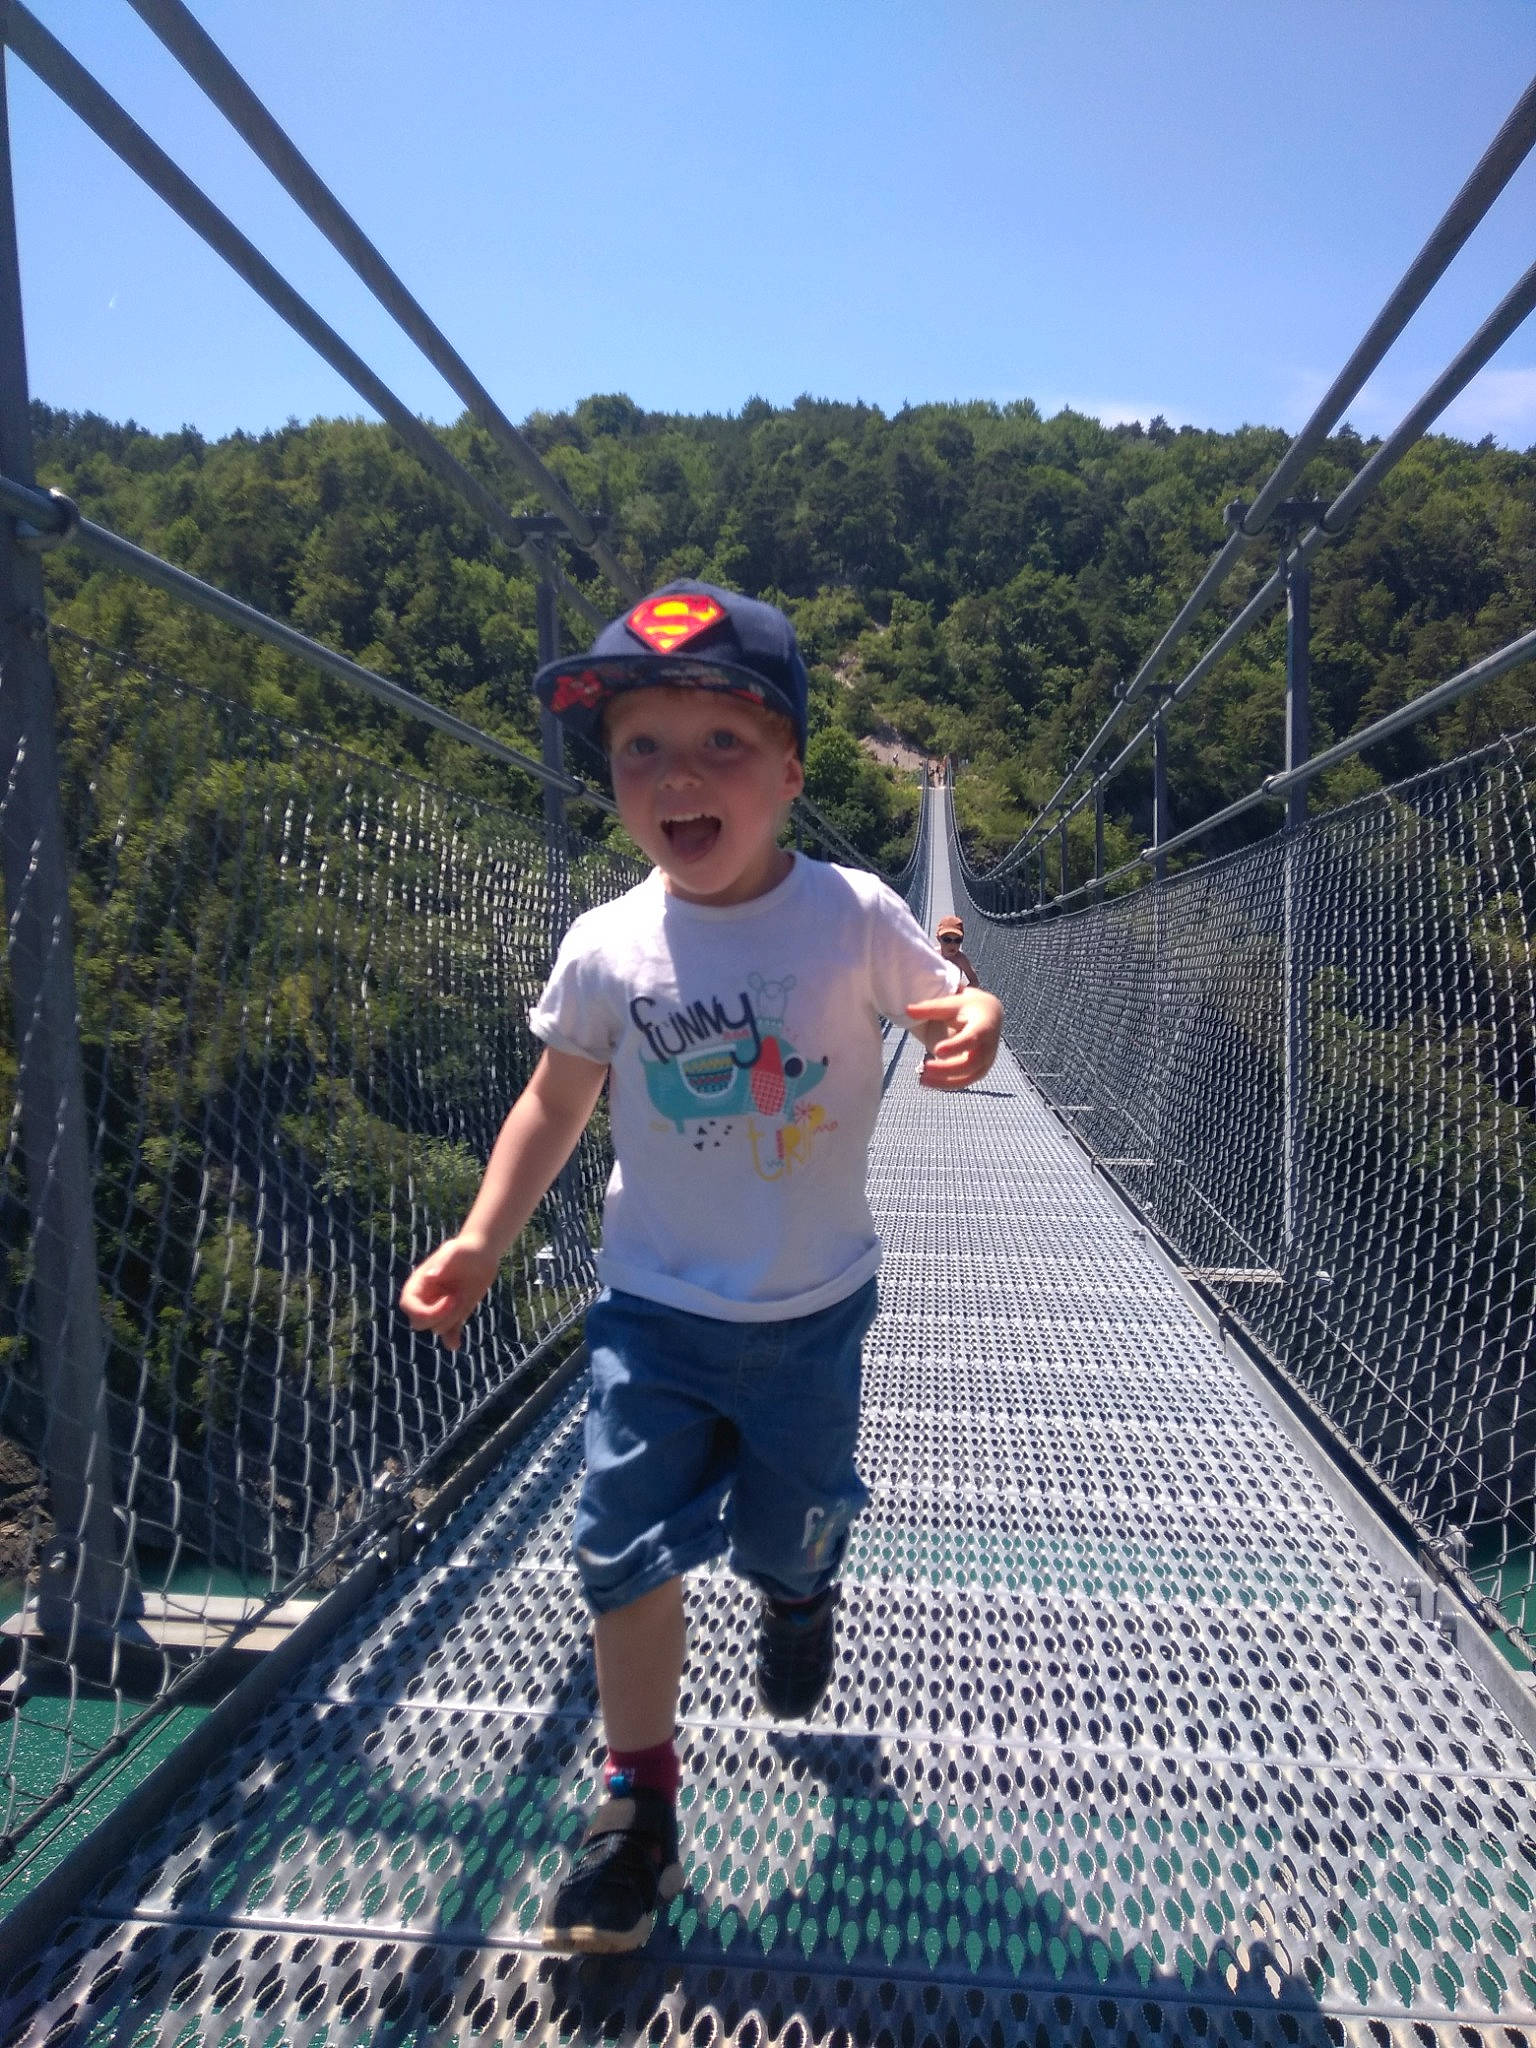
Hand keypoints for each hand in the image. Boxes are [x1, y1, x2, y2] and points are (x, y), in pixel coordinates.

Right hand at [399, 1236, 501, 1350]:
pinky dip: (451, 1340)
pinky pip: (449, 1334)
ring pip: (437, 1328)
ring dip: (453, 1319)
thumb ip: (442, 1263)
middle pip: (419, 1322)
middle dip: (439, 1316)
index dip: (425, 1310)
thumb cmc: (465, 1248)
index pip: (408, 1306)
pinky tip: (456, 1344)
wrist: (482, 1254)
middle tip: (459, 1297)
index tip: (450, 1299)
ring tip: (465, 1296)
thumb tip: (430, 1276)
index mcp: (418, 1283)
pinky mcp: (455, 1314)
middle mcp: (426, 1298)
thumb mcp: (454, 1250)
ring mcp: (440, 1308)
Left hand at [907, 989, 1002, 1090]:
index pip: (972, 1039)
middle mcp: (988, 1047)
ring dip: (945, 1082)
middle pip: (971, 1064)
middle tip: (925, 1067)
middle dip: (948, 1069)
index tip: (937, 1050)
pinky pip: (963, 1081)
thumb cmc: (967, 1007)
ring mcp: (985, 1061)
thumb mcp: (951, 1003)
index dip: (956, 1046)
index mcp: (984, 1026)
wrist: (988, 1015)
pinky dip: (945, 1084)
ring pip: (968, 1078)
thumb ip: (930, 1008)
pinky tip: (926, 1081)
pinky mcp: (978, 1070)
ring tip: (922, 1079)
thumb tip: (907, 1010)